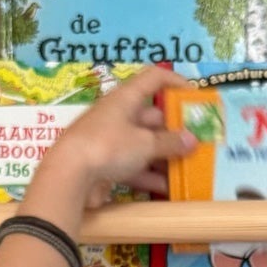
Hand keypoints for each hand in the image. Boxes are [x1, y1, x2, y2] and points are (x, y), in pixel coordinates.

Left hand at [49, 65, 197, 205]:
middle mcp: (118, 115)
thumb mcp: (145, 144)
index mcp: (126, 99)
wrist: (68, 176)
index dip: (176, 82)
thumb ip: (170, 143)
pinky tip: (167, 188)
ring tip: (187, 167)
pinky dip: (149, 175)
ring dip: (165, 156)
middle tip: (197, 142)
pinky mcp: (105, 164)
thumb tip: (192, 140)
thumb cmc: (108, 146)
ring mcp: (111, 140)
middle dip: (175, 129)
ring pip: (144, 144)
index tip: (196, 96)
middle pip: (152, 116)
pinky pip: (133, 166)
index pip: (153, 78)